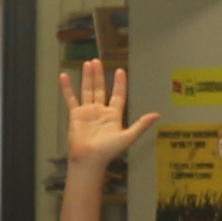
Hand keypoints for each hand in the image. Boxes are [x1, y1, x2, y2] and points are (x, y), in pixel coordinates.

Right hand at [59, 59, 161, 175]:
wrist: (90, 159)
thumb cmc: (108, 152)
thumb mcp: (128, 137)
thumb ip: (141, 124)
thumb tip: (157, 115)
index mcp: (113, 116)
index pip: (117, 95)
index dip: (119, 84)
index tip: (120, 71)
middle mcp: (100, 112)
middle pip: (100, 89)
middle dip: (100, 75)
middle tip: (98, 61)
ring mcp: (87, 112)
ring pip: (87, 90)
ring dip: (88, 77)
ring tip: (88, 63)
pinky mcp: (75, 115)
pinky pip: (70, 98)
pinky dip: (67, 87)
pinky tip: (64, 76)